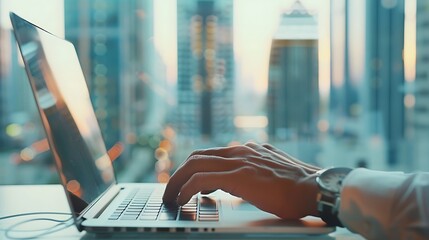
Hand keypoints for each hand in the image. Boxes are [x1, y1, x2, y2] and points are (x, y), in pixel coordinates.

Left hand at [162, 142, 321, 218]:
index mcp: (248, 150)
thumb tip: (242, 182)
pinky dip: (186, 189)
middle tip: (171, 190)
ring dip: (177, 181)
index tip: (186, 183)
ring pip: (194, 164)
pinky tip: (182, 200)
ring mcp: (239, 161)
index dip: (194, 168)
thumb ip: (255, 170)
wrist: (315, 187)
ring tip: (171, 197)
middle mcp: (240, 151)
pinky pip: (201, 179)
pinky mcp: (238, 175)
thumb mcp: (272, 171)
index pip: (211, 154)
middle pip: (197, 156)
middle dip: (179, 173)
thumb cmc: (298, 186)